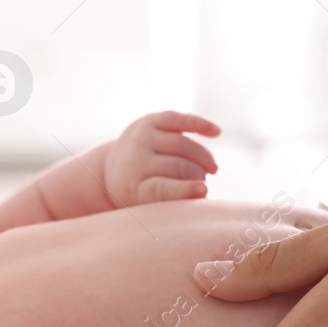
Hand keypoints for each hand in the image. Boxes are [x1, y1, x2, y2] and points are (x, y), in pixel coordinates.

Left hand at [103, 111, 220, 205]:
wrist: (111, 170)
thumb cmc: (141, 196)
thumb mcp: (150, 206)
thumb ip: (174, 202)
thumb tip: (202, 191)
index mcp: (132, 187)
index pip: (161, 188)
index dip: (183, 189)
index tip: (204, 190)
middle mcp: (134, 160)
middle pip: (179, 166)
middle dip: (199, 176)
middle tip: (205, 186)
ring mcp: (141, 138)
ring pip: (184, 145)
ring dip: (204, 158)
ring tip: (211, 169)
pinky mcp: (149, 121)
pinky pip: (179, 120)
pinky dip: (200, 125)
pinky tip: (217, 132)